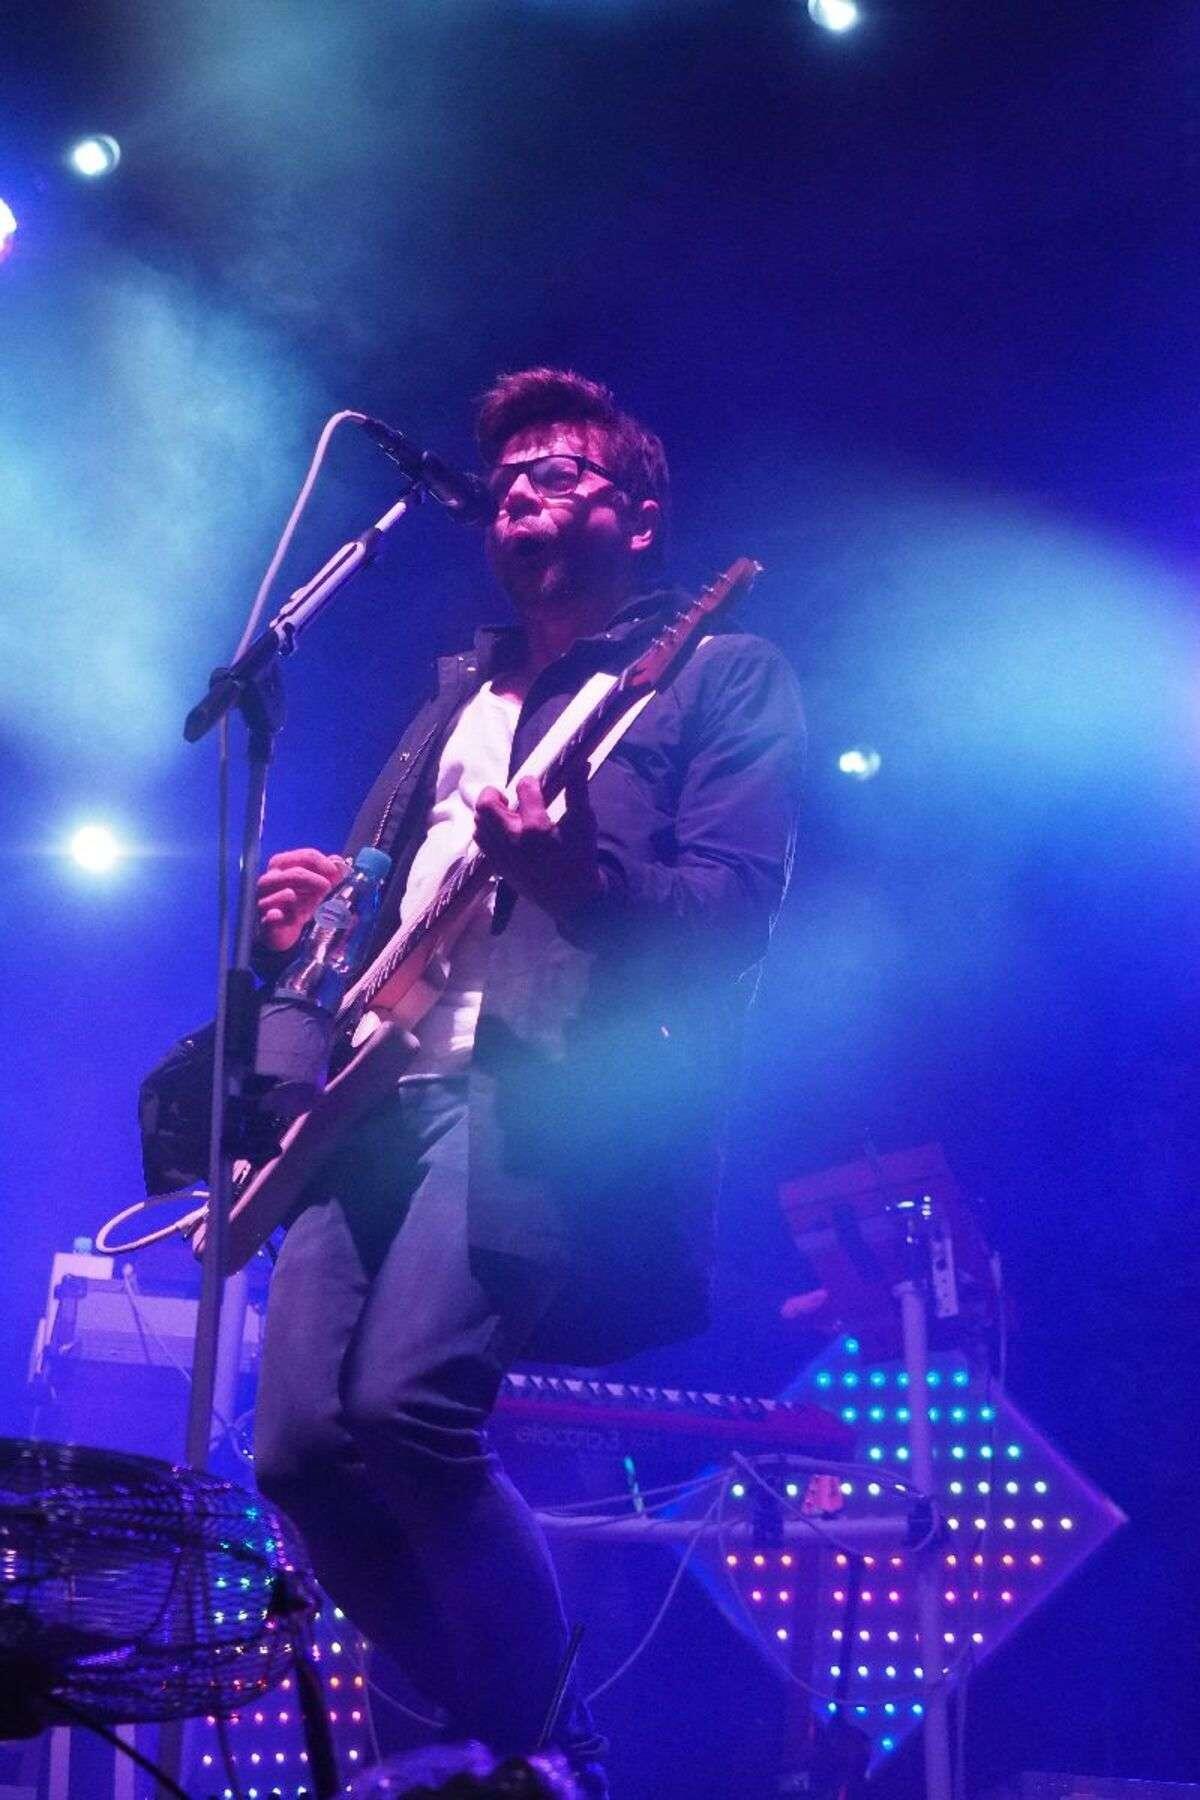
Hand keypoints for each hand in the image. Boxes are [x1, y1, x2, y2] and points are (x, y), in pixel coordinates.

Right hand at [256, 848, 348, 952]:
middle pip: (295, 873)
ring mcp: (265, 901)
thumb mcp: (316, 887)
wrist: (282, 931)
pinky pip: (272, 916)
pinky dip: (278, 915)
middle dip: (316, 880)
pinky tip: (286, 917)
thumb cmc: (298, 904)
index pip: (306, 856)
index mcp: (281, 865)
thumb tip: (339, 862)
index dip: (325, 864)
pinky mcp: (266, 922)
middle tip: (328, 888)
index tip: (337, 874)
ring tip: (314, 905)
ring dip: (306, 900)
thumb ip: (329, 873)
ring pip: (285, 894)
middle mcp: (269, 880)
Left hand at [474, 768, 602, 918]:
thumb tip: (580, 763)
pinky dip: (487, 829)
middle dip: (493, 793)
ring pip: (479, 822)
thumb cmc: (580, 857)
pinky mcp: (498, 865)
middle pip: (486, 805)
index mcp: (536, 826)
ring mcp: (502, 853)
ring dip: (489, 812)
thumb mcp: (584, 823)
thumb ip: (578, 791)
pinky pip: (481, 840)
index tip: (535, 786)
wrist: (572, 898)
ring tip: (507, 813)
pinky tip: (503, 829)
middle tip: (507, 797)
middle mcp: (513, 839)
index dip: (530, 782)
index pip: (524, 788)